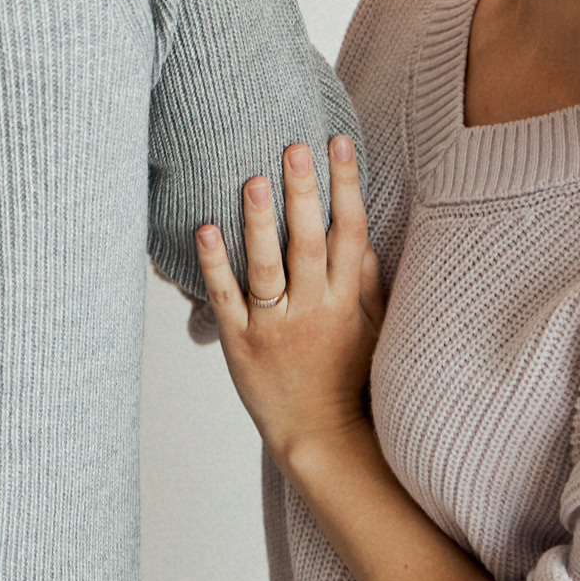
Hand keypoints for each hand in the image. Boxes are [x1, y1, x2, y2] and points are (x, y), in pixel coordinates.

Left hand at [195, 136, 385, 468]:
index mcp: (345, 301)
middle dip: (303, 192)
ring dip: (260, 223)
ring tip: (252, 179)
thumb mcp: (374, 331)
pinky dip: (215, 265)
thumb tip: (364, 235)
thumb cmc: (350, 379)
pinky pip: (226, 299)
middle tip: (294, 146)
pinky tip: (206, 228)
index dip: (345, 186)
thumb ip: (367, 283)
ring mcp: (275, 327)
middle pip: (308, 242)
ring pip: (266, 267)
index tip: (339, 143)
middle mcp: (312, 309)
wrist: (322, 438)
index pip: (349, 232)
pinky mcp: (241, 344)